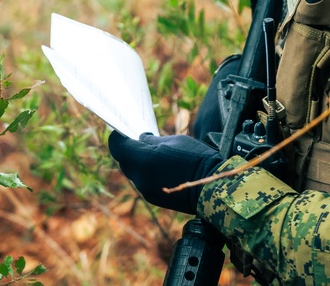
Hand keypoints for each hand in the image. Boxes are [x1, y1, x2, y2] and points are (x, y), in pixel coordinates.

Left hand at [108, 131, 223, 214]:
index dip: (118, 137)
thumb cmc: (196, 159)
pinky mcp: (154, 198)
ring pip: (134, 172)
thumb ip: (153, 141)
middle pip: (124, 160)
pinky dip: (148, 173)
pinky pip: (144, 182)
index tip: (123, 131)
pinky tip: (163, 168)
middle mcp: (140, 177)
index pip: (117, 147)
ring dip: (140, 162)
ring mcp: (146, 190)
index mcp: (143, 159)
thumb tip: (141, 139)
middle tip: (144, 141)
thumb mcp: (175, 141)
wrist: (212, 188)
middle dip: (130, 150)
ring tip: (157, 155)